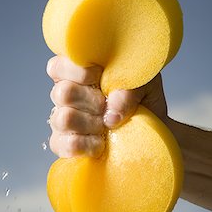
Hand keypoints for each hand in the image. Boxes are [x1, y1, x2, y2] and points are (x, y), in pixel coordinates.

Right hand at [47, 55, 167, 157]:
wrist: (152, 132)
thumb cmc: (143, 101)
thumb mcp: (145, 85)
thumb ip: (130, 88)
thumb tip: (112, 107)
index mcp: (77, 72)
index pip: (58, 66)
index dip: (81, 73)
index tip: (101, 78)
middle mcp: (65, 94)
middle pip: (62, 93)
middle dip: (92, 101)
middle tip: (107, 106)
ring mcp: (61, 120)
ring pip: (63, 119)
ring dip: (90, 123)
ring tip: (107, 126)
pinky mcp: (64, 145)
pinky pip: (63, 145)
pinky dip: (85, 144)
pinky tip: (100, 143)